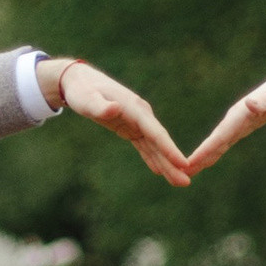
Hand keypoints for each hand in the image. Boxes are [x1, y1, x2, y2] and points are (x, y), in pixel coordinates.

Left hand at [40, 57, 191, 188]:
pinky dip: (152, 158)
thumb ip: (100, 106)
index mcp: (135, 108)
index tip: (183, 164)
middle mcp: (141, 115)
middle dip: (173, 163)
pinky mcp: (130, 127)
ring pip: (155, 146)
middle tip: (186, 183)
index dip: (169, 149)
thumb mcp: (87, 99)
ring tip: (179, 182)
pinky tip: (160, 171)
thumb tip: (115, 109)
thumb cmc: (82, 90)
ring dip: (167, 164)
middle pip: (160, 142)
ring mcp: (137, 121)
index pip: (156, 132)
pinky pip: (145, 146)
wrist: (79, 82)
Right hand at [185, 62, 265, 176]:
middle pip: (215, 141)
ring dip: (205, 155)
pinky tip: (209, 159)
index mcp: (240, 113)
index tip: (190, 162)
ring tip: (190, 170)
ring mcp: (239, 122)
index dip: (205, 149)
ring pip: (218, 142)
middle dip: (199, 156)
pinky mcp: (244, 125)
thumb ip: (265, 101)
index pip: (220, 135)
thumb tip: (249, 104)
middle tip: (182, 173)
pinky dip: (216, 150)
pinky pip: (226, 141)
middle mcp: (236, 118)